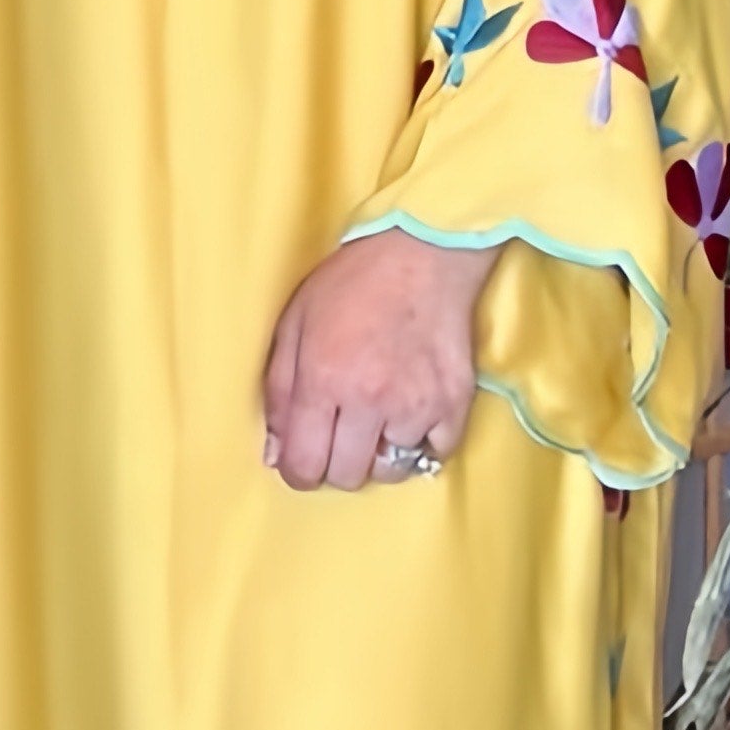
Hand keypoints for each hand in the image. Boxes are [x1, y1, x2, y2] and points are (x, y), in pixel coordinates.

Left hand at [262, 230, 490, 493]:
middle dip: (335, 465)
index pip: (303, 465)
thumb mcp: (295, 324)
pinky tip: (411, 415)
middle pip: (346, 476)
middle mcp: (369, 401)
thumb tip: (275, 451)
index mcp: (322, 381)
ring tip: (378, 419)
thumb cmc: (353, 283)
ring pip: (390, 470)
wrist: (423, 252)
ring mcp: (417, 406)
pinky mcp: (454, 404)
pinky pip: (435, 455)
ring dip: (378, 454)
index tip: (302, 460)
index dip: (297, 471)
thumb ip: (279, 390)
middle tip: (339, 436)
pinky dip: (422, 444)